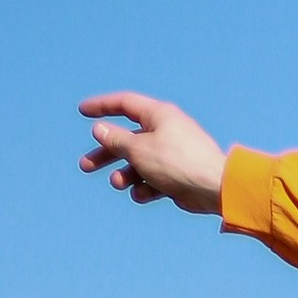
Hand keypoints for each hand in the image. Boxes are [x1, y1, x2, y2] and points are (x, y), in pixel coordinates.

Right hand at [78, 90, 226, 212]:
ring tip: (120, 184)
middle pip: (127, 139)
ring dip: (125, 175)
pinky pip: (154, 180)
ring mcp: (172, 154)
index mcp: (158, 115)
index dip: (102, 106)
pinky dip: (146, 187)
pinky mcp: (178, 176)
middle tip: (85, 166)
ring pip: (139, 163)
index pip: (124, 103)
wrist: (214, 189)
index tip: (82, 111)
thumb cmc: (177, 162)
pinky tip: (144, 194)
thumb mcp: (138, 149)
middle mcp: (166, 131)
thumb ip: (116, 139)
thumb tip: (99, 129)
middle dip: (106, 154)